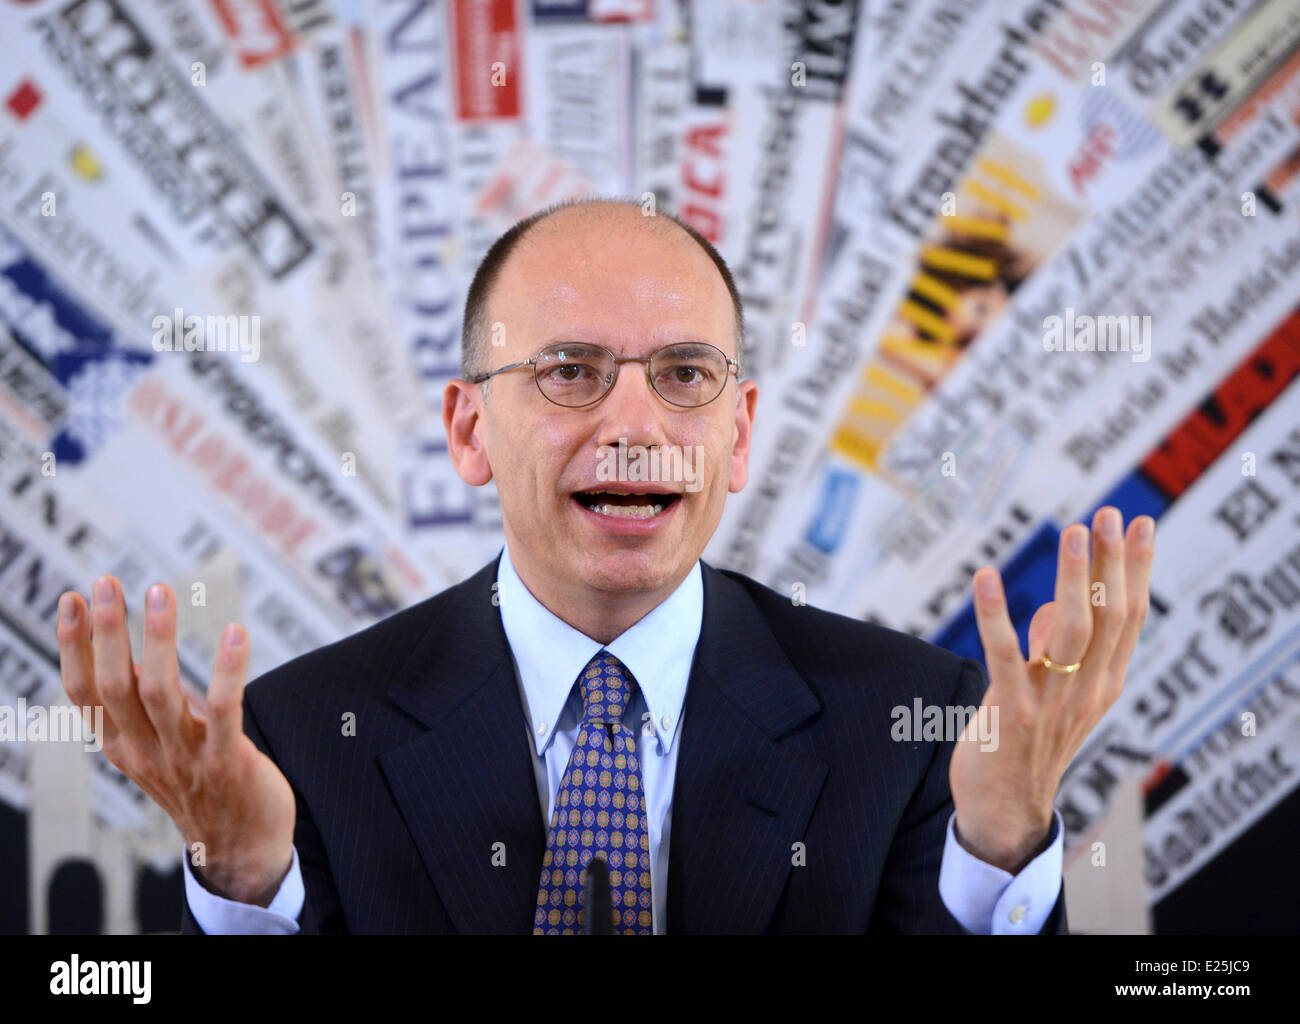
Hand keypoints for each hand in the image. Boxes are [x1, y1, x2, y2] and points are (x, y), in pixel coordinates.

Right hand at [56, 575, 295, 905]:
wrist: (241, 847)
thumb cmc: (202, 782)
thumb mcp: (160, 743)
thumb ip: (148, 701)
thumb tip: (137, 648)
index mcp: (122, 744)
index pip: (85, 692)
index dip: (75, 646)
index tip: (72, 599)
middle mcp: (144, 750)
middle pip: (114, 687)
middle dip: (107, 632)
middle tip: (105, 582)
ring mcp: (184, 758)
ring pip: (159, 693)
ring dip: (159, 640)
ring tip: (159, 592)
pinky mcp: (226, 762)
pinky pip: (224, 710)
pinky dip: (228, 670)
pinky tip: (235, 633)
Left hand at [949, 507, 1154, 872]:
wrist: (1005, 813)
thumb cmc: (1024, 746)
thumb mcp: (1052, 696)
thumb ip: (1054, 652)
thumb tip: (1054, 604)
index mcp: (1101, 685)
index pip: (1129, 619)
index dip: (1135, 570)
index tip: (1138, 524)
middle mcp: (1084, 691)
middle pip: (1108, 619)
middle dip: (1111, 563)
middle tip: (1108, 515)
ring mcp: (1050, 703)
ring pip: (1071, 632)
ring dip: (1073, 580)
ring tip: (1072, 533)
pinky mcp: (1009, 713)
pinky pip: (1005, 657)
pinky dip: (995, 615)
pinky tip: (985, 577)